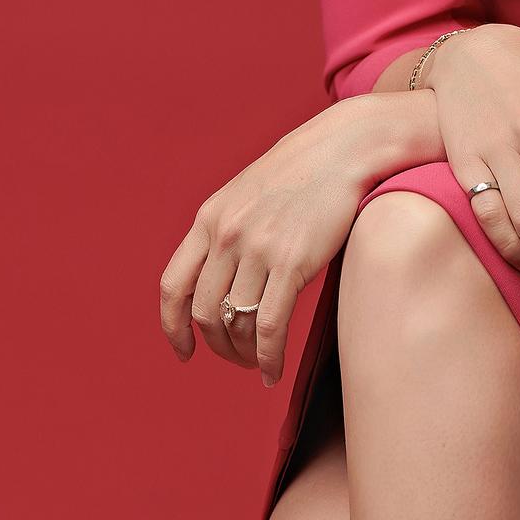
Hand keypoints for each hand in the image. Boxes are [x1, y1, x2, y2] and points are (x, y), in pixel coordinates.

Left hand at [159, 98, 398, 385]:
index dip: (173, 326)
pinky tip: (273, 372)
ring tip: (256, 364)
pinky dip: (268, 358)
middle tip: (234, 358)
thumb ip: (228, 230)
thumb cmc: (304, 170)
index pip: (174, 285)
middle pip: (205, 312)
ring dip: (243, 355)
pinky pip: (270, 327)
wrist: (347, 147)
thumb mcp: (248, 192)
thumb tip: (222, 278)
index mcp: (210, 218)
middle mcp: (227, 234)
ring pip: (236, 324)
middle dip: (216, 346)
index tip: (184, 349)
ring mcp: (259, 249)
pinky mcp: (293, 262)